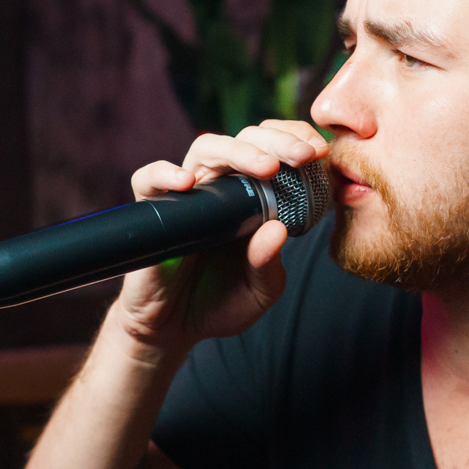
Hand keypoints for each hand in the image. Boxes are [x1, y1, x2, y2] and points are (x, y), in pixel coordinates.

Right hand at [111, 121, 329, 355]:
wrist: (175, 329)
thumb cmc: (221, 303)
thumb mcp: (259, 291)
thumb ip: (268, 263)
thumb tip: (277, 230)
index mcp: (252, 198)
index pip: (273, 150)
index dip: (295, 140)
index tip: (320, 151)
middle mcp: (220, 188)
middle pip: (244, 140)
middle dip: (278, 141)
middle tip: (303, 155)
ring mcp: (187, 196)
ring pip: (205, 149)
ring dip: (238, 151)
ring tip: (266, 168)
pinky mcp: (153, 211)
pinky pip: (148, 178)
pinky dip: (164, 173)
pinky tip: (187, 184)